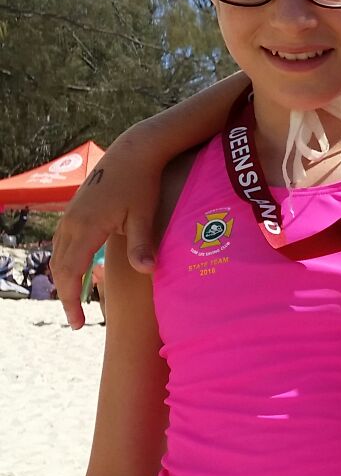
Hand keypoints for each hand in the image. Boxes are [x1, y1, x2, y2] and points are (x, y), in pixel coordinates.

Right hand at [53, 146, 161, 328]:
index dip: (71, 301)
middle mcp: (71, 223)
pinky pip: (63, 243)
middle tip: (77, 321)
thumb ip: (142, 244)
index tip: (78, 323)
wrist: (134, 152)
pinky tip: (76, 271)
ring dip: (64, 278)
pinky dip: (66, 261)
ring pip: (58, 254)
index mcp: (86, 228)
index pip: (71, 273)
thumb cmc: (142, 184)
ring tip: (75, 300)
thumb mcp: (144, 215)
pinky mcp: (74, 210)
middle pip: (60, 267)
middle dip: (66, 296)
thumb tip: (147, 271)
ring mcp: (70, 216)